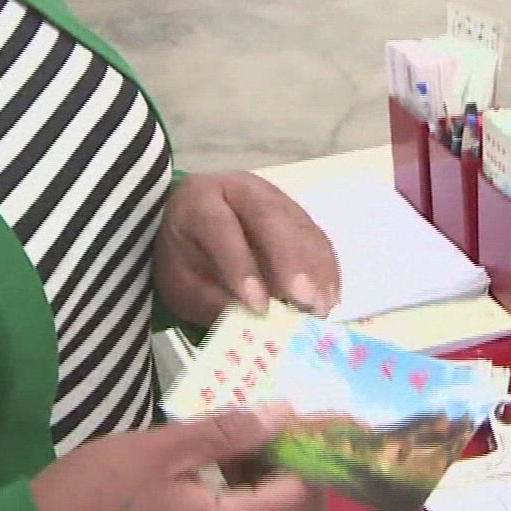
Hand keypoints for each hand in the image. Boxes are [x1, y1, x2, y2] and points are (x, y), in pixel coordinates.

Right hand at [31, 407, 327, 510]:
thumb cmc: (92, 496)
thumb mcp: (162, 449)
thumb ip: (228, 431)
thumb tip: (283, 413)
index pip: (305, 493)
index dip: (314, 448)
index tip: (311, 407)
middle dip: (297, 463)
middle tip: (274, 416)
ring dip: (273, 478)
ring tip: (243, 431)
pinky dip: (249, 497)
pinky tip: (222, 461)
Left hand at [155, 172, 338, 327]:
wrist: (191, 227)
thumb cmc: (185, 256)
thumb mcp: (180, 281)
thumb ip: (209, 298)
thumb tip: (250, 322)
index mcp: (200, 200)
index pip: (221, 227)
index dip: (241, 267)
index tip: (259, 306)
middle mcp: (240, 189)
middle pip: (270, 217)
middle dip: (292, 261)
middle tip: (305, 300)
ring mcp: (274, 196)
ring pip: (300, 225)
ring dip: (316, 268)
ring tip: (321, 306)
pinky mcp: (297, 212)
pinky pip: (317, 237)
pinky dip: (326, 268)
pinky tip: (330, 296)